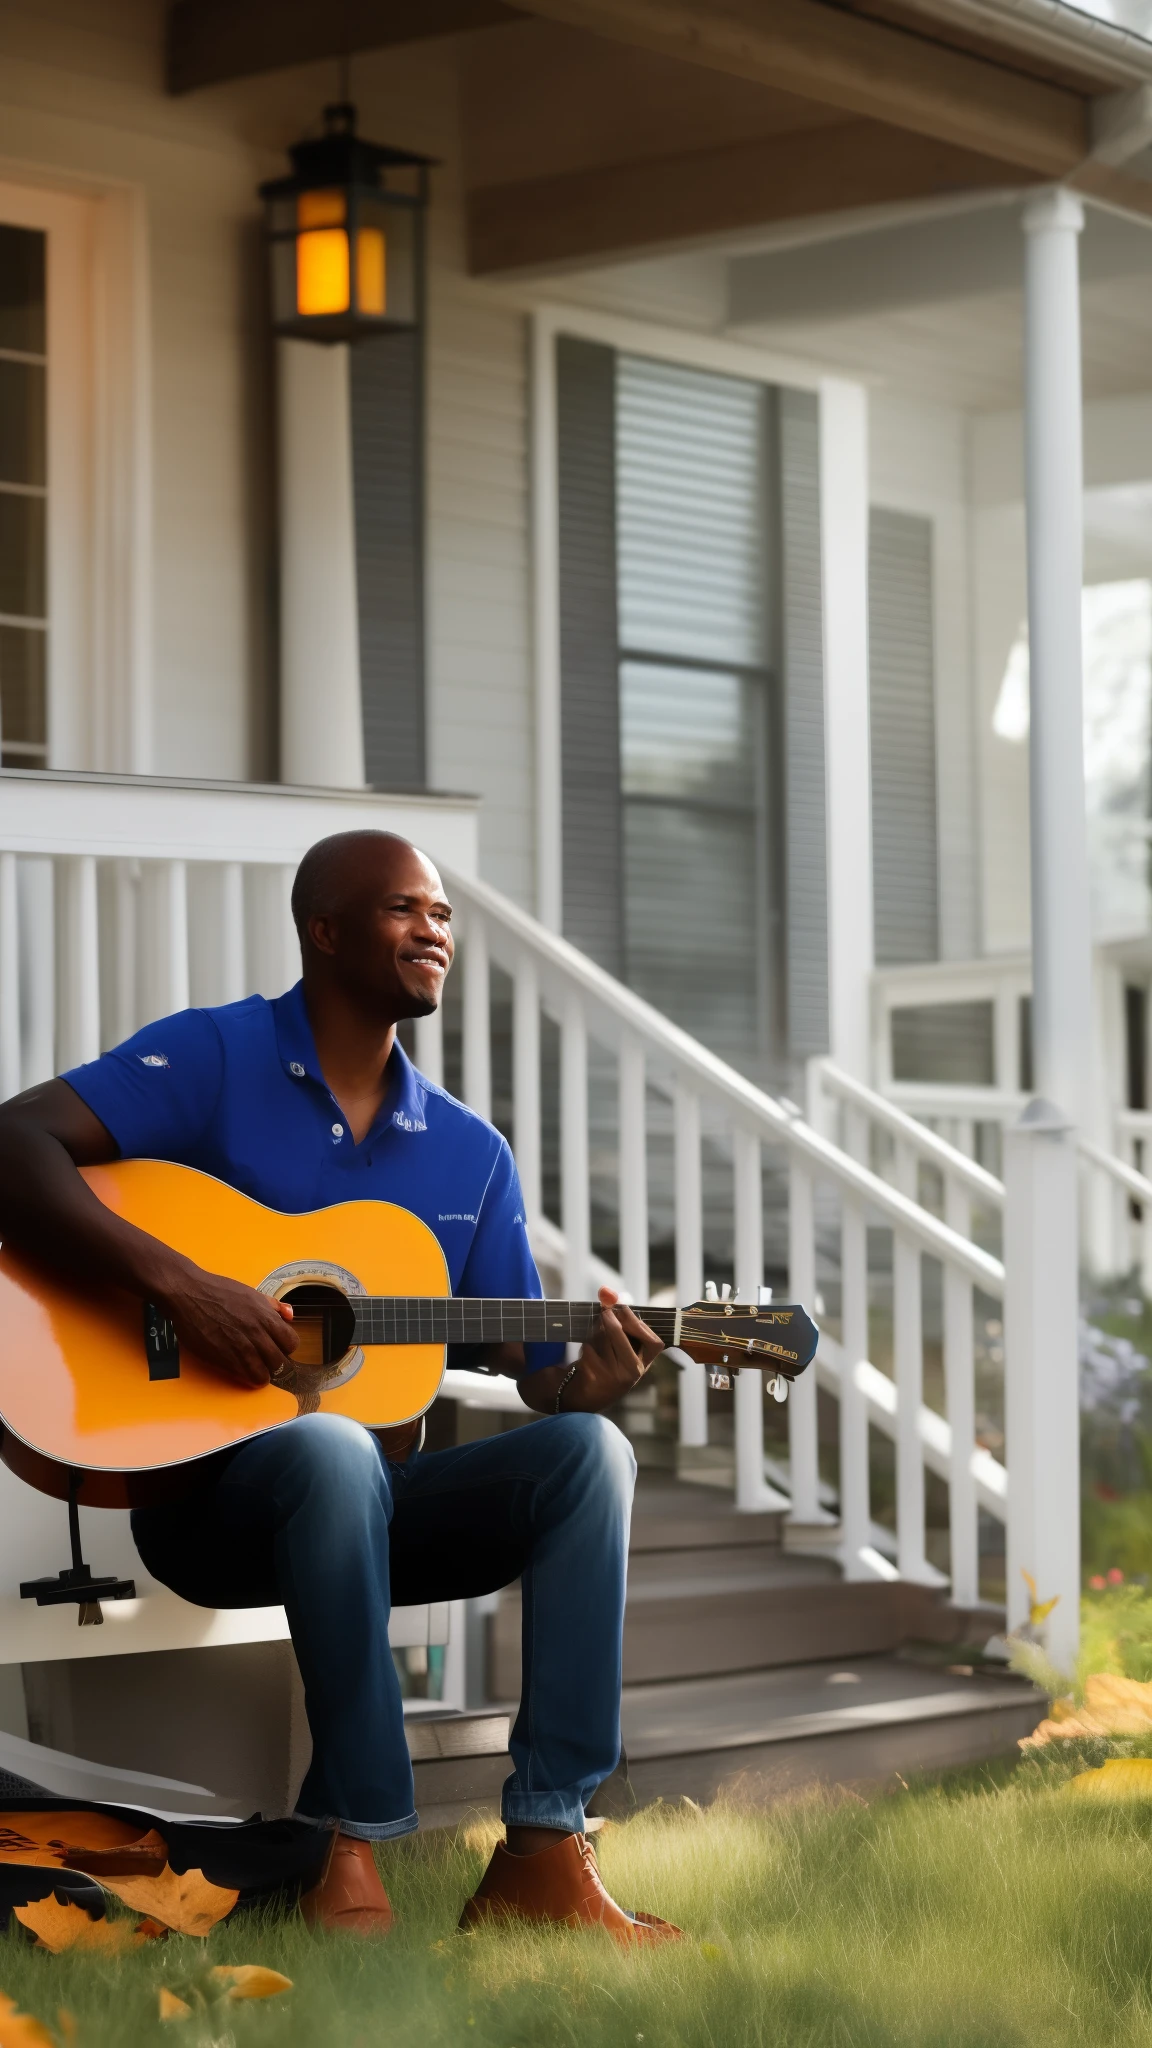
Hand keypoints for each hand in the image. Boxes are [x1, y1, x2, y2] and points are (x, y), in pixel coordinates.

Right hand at [159, 1263, 298, 1388]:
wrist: (189, 1294)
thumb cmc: (218, 1291)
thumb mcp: (251, 1293)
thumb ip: (273, 1305)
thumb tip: (290, 1314)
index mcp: (265, 1316)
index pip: (292, 1342)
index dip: (286, 1347)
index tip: (279, 1347)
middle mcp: (256, 1333)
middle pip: (280, 1362)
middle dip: (275, 1363)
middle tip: (266, 1360)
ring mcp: (240, 1348)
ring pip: (264, 1374)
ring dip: (261, 1374)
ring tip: (255, 1369)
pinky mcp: (224, 1358)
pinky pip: (244, 1376)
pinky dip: (246, 1377)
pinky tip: (242, 1369)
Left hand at [562, 1286, 664, 1412]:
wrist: (589, 1392)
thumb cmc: (610, 1361)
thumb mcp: (620, 1343)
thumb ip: (617, 1314)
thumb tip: (606, 1291)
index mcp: (645, 1362)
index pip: (654, 1342)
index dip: (640, 1325)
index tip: (624, 1310)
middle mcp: (633, 1372)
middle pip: (622, 1338)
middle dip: (611, 1321)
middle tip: (604, 1311)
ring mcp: (613, 1376)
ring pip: (602, 1341)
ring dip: (596, 1332)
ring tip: (595, 1335)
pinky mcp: (594, 1377)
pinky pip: (588, 1349)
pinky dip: (586, 1344)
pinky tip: (587, 1351)